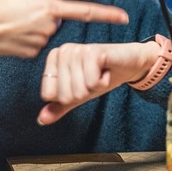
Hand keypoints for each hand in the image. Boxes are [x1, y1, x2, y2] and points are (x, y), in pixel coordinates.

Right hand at [0, 0, 128, 57]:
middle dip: (43, 14)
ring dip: (32, 25)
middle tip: (18, 10)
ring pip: (45, 30)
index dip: (106, 14)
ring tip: (11, 20)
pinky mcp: (32, 53)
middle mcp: (49, 26)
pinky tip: (11, 33)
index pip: (84, 11)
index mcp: (49, 8)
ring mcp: (41, 42)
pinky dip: (26, 37)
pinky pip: (35, 42)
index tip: (124, 17)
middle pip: (55, 18)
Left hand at [36, 40, 159, 124]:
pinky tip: (107, 71)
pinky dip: (103, 82)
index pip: (49, 95)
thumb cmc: (103, 76)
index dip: (70, 95)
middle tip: (94, 78)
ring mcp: (77, 50)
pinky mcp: (93, 51)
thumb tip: (41, 120)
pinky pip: (91, 82)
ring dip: (94, 87)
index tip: (82, 83)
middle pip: (64, 95)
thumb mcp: (79, 94)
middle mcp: (63, 51)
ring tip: (100, 73)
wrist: (130, 64)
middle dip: (84, 92)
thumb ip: (60, 106)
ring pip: (78, 90)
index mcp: (54, 58)